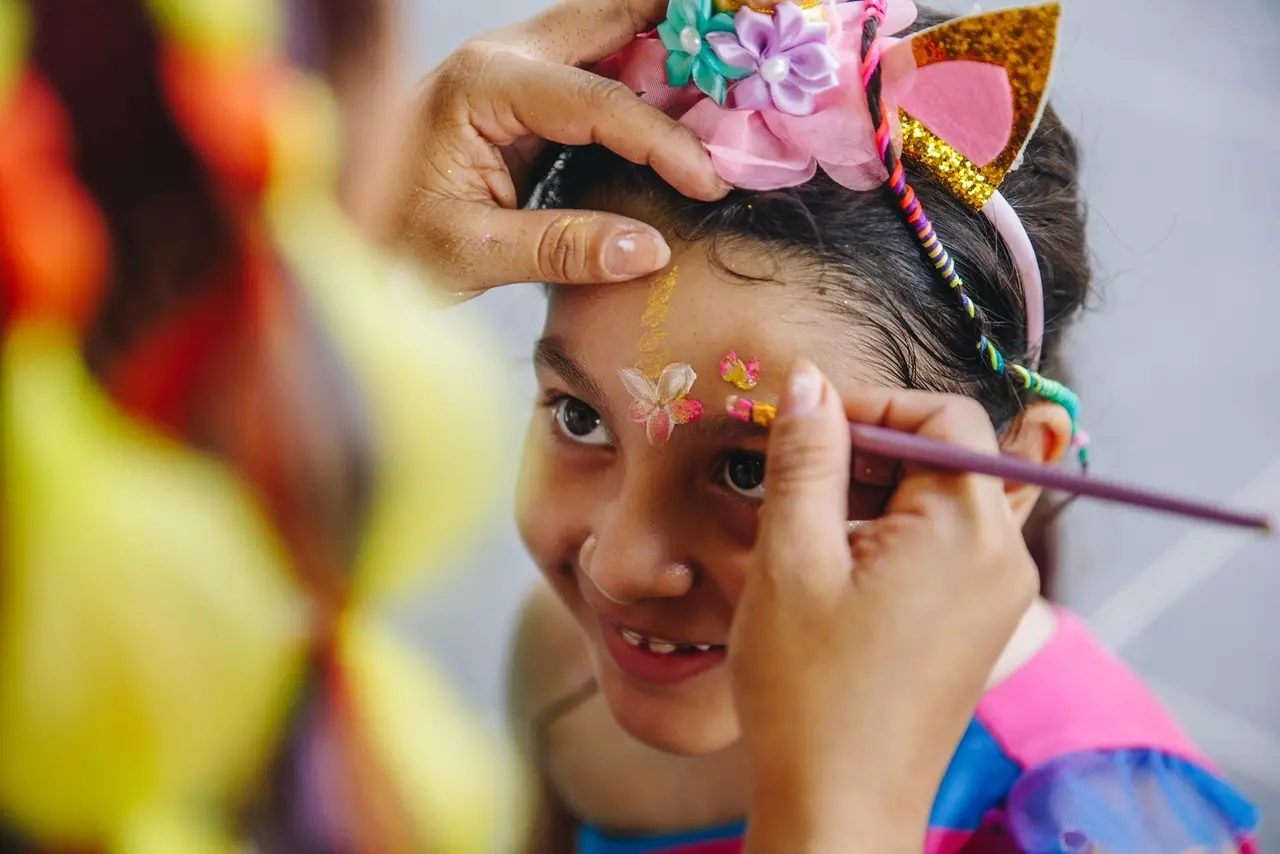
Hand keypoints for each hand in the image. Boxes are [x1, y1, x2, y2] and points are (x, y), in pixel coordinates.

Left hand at [391, 0, 728, 293]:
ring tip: (734, 65)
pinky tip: (689, 97)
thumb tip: (652, 249)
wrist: (341, 236)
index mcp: (483, 86)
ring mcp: (511, 68)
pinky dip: (646, 74)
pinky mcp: (521, 93)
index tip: (712, 181)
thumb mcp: (472, 253)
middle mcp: (500, 59)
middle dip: (683, 29)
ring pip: (607, 31)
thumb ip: (563, 249)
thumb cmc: (390, 243)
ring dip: (670, 44)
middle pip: (611, 18)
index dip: (664, 141)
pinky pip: (596, 66)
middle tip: (750, 44)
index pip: (597, 102)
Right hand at [731, 361, 1038, 853]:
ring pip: (937, 502)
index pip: (944, 418)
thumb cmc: (809, 691)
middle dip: (865, 452)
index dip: (871, 406)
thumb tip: (807, 380)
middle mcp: (1003, 558)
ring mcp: (996, 596)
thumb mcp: (792, 556)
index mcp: (970, 531)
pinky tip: (831, 569)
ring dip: (869, 497)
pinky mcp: (975, 624)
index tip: (804, 425)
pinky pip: (941, 548)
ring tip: (803, 534)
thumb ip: (806, 457)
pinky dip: (887, 538)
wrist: (839, 805)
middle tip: (793, 480)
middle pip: (945, 458)